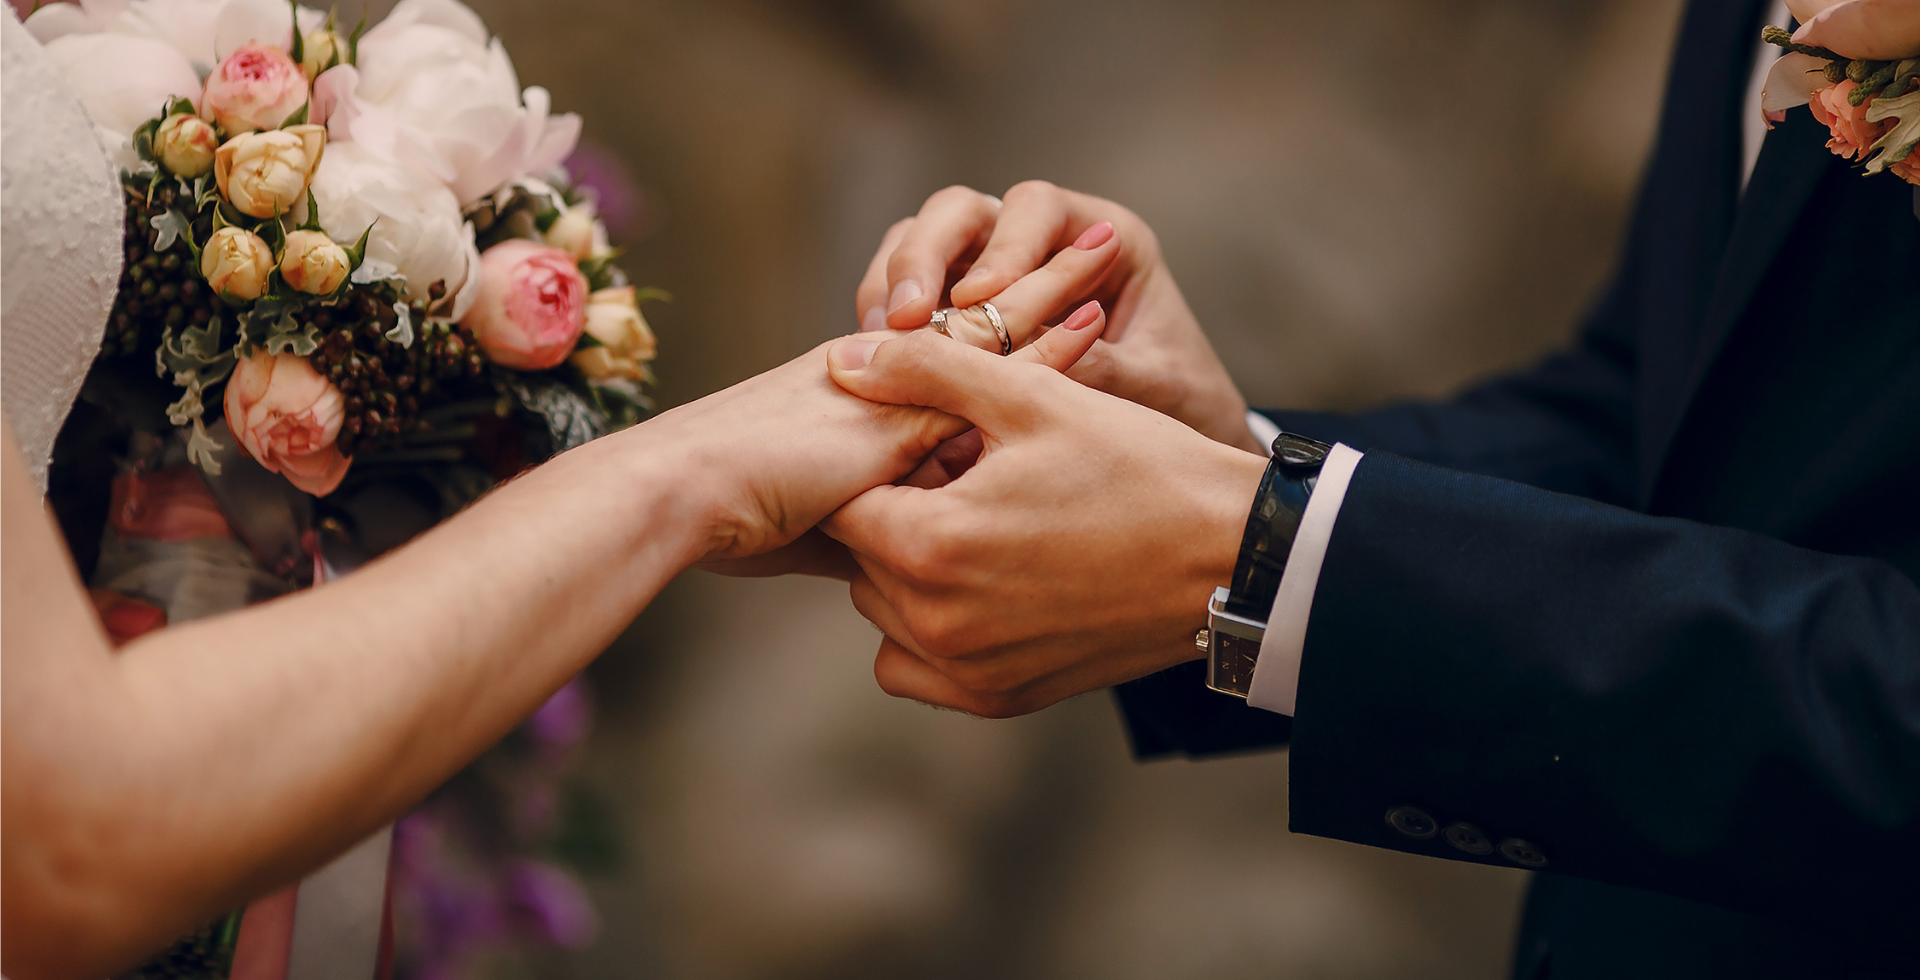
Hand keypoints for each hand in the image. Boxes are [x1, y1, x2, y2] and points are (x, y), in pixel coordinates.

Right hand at [686, 219, 1125, 578]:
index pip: (947, 352)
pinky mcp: (905, 399)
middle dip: (1034, 285)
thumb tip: (903, 567)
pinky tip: (1094, 318)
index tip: (1054, 307)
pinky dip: (1046, 344)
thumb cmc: (731, 517)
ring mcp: (896, 380)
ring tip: (1107, 249)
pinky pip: (989, 362)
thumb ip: (873, 528)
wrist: (685, 498)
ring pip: (989, 324)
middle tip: (1096, 247)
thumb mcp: (822, 527)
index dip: (1001, 330)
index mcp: (862, 395)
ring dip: (1051, 289)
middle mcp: (883, 373)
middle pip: (975, 320)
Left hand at [820, 329, 1268, 717]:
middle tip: (969, 482)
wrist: (1232, 558)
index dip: (883, 465)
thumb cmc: (1140, 467)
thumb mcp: (1032, 397)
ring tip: (985, 528)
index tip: (937, 447)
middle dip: (897, 515)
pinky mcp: (1000, 698)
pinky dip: (931, 632)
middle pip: (860, 559)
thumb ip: (926, 372)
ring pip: (884, 612)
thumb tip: (844, 361)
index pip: (844, 502)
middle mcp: (936, 622)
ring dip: (911, 572)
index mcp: (931, 543)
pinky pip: (917, 669)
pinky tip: (987, 585)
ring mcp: (967, 670)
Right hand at [856, 181, 1265, 453]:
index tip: (977, 301)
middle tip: (905, 319)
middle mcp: (1040, 240)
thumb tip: (1033, 361)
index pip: (1036, 208)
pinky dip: (887, 322)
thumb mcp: (1156, 387)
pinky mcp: (956, 310)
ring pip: (919, 242)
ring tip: (880, 342)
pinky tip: (881, 364)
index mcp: (1102, 235)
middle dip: (924, 256)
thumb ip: (1104, 368)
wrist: (1172, 454)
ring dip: (893, 285)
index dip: (1003, 247)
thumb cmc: (1180, 404)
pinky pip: (906, 294)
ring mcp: (991, 269)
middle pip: (961, 212)